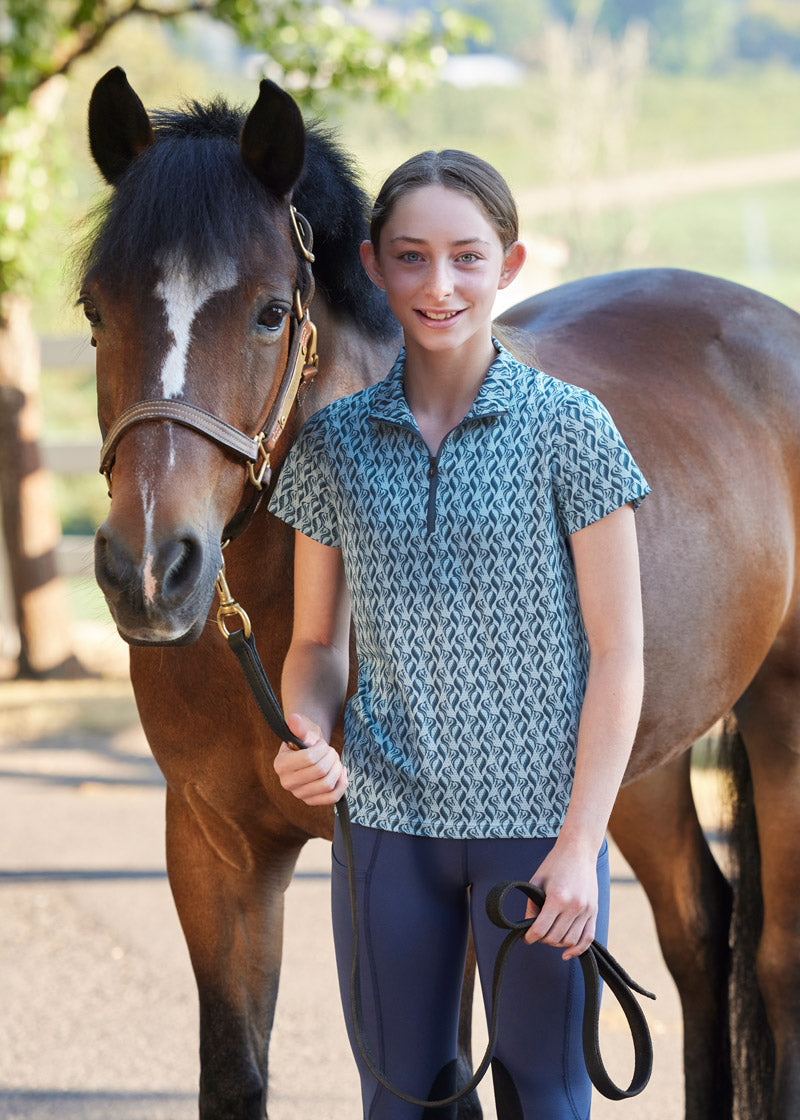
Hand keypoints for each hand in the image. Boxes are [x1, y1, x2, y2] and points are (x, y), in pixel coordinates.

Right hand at [273, 713, 347, 805]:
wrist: (309, 753)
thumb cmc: (306, 740)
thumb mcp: (303, 731)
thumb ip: (299, 726)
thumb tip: (294, 718)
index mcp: (280, 764)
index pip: (308, 759)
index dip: (322, 749)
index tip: (323, 744)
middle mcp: (286, 782)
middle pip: (320, 771)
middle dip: (332, 757)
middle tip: (331, 751)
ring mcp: (299, 794)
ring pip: (327, 785)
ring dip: (337, 769)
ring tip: (335, 761)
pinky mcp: (311, 801)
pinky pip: (332, 798)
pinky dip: (341, 784)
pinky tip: (341, 772)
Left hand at [523, 839, 598, 959]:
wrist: (578, 850)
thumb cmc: (555, 863)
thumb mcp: (537, 881)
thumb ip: (532, 905)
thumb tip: (528, 926)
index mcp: (557, 897)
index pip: (541, 929)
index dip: (530, 937)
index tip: (525, 938)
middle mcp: (574, 906)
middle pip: (555, 938)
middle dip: (542, 939)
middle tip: (536, 933)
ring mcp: (586, 910)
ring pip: (570, 941)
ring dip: (557, 943)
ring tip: (549, 935)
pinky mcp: (594, 911)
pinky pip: (588, 938)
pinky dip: (578, 949)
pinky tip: (567, 953)